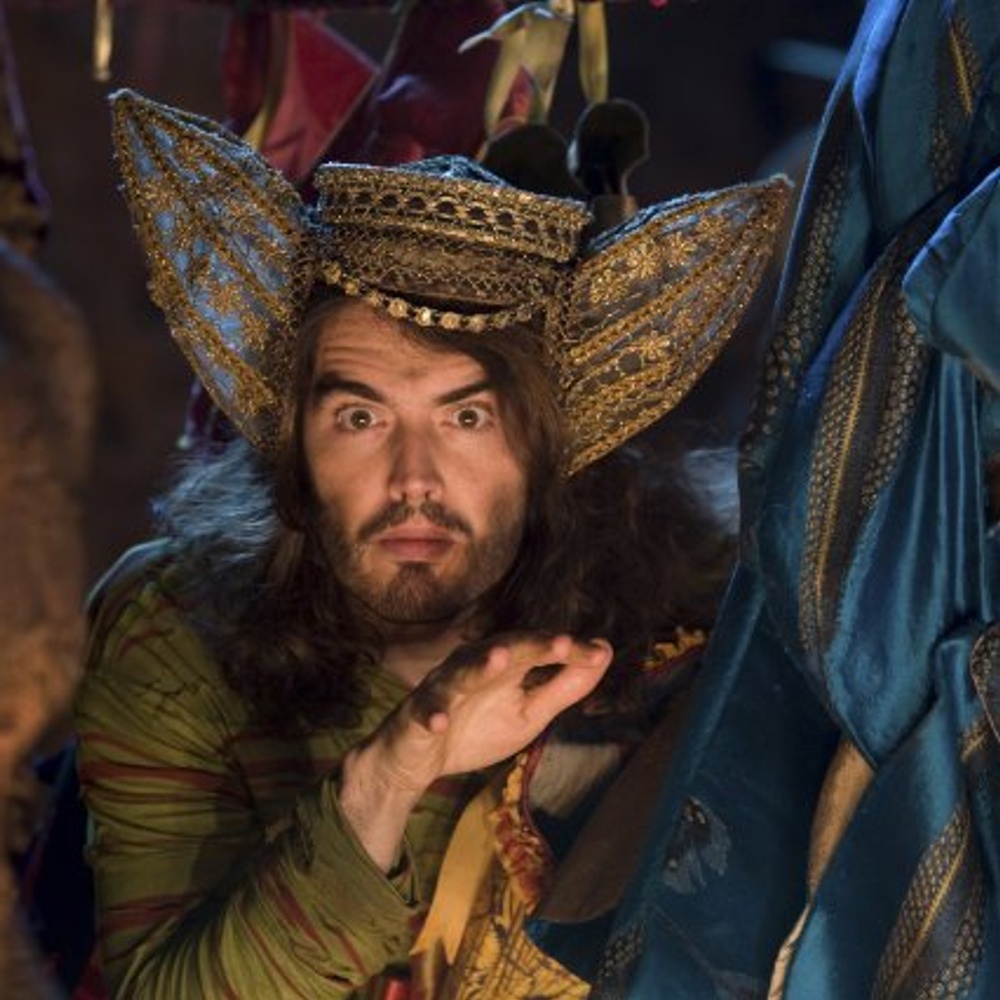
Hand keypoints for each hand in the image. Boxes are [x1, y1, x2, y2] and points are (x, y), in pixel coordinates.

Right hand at [392, 631, 612, 786]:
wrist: (417, 759)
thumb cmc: (477, 728)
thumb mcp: (530, 713)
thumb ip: (565, 686)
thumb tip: (604, 651)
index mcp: (504, 664)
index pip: (538, 649)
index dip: (568, 651)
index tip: (598, 654)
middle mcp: (473, 666)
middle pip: (504, 649)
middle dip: (531, 646)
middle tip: (562, 643)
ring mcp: (443, 689)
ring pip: (462, 673)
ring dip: (480, 666)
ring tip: (500, 659)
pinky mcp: (417, 714)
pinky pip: (425, 712)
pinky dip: (433, 714)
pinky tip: (442, 721)